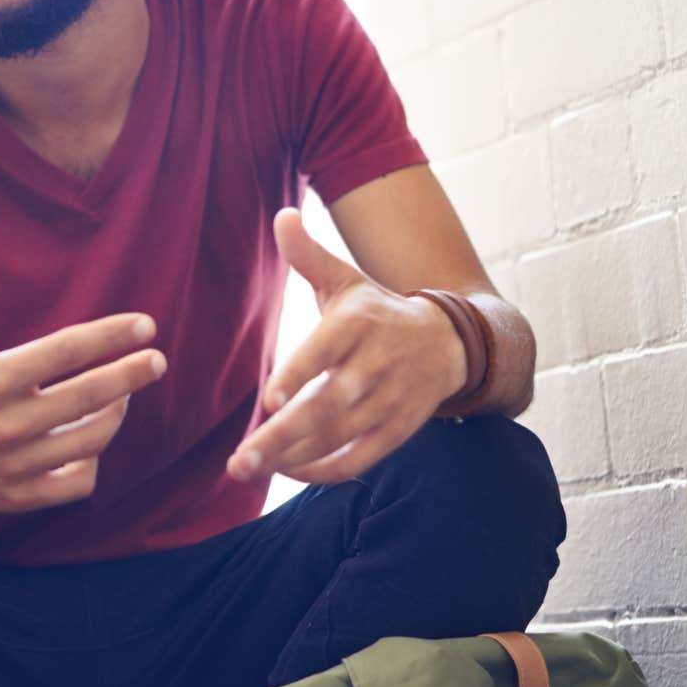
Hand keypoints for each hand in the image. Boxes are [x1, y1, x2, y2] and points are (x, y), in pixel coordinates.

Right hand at [0, 242, 165, 513]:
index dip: (110, 335)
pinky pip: (72, 485)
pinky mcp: (14, 496)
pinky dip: (89, 465)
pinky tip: (91, 442)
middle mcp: (8, 424)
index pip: (66, 351)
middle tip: (156, 361)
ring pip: (89, 442)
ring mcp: (14, 464)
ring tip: (122, 396)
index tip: (145, 325)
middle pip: (90, 397)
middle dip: (130, 376)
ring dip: (114, 416)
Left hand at [227, 208, 466, 483]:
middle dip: (282, 435)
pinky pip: (360, 459)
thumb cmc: (376, 310)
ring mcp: (390, 401)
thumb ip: (308, 254)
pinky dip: (325, 471)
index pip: (326, 351)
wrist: (447, 341)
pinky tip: (287, 471)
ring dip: (293, 457)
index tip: (269, 399)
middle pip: (329, 406)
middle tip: (239, 458)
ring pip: (340, 436)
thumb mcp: (346, 278)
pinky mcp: (398, 430)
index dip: (300, 375)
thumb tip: (282, 215)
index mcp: (357, 323)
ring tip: (248, 467)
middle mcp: (376, 364)